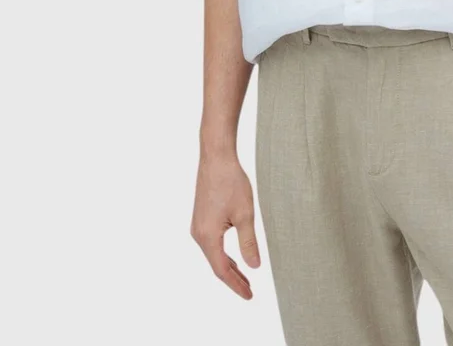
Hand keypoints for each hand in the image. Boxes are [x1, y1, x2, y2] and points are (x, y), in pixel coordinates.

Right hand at [190, 153, 261, 297]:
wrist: (216, 157)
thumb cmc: (230, 182)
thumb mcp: (245, 214)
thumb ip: (249, 242)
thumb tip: (254, 266)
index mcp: (208, 236)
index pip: (222, 270)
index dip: (236, 284)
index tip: (249, 295)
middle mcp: (198, 234)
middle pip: (216, 264)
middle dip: (233, 278)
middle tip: (249, 291)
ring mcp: (198, 225)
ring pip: (213, 254)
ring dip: (228, 266)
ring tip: (244, 277)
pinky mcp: (201, 217)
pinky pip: (211, 243)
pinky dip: (223, 254)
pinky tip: (233, 256)